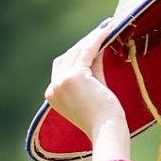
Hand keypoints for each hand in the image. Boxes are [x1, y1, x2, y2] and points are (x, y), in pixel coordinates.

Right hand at [45, 20, 129, 142]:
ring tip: (106, 29)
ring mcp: (61, 81)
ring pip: (76, 52)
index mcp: (53, 94)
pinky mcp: (74, 77)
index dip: (76, 53)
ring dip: (91, 39)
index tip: (91, 43)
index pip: (62, 66)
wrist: (107, 131)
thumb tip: (97, 49)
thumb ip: (92, 71)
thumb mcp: (93, 90)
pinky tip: (106, 31)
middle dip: (83, 44)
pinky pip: (86, 51)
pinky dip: (96, 40)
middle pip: (67, 56)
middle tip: (100, 32)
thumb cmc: (104, 117)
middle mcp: (53, 87)